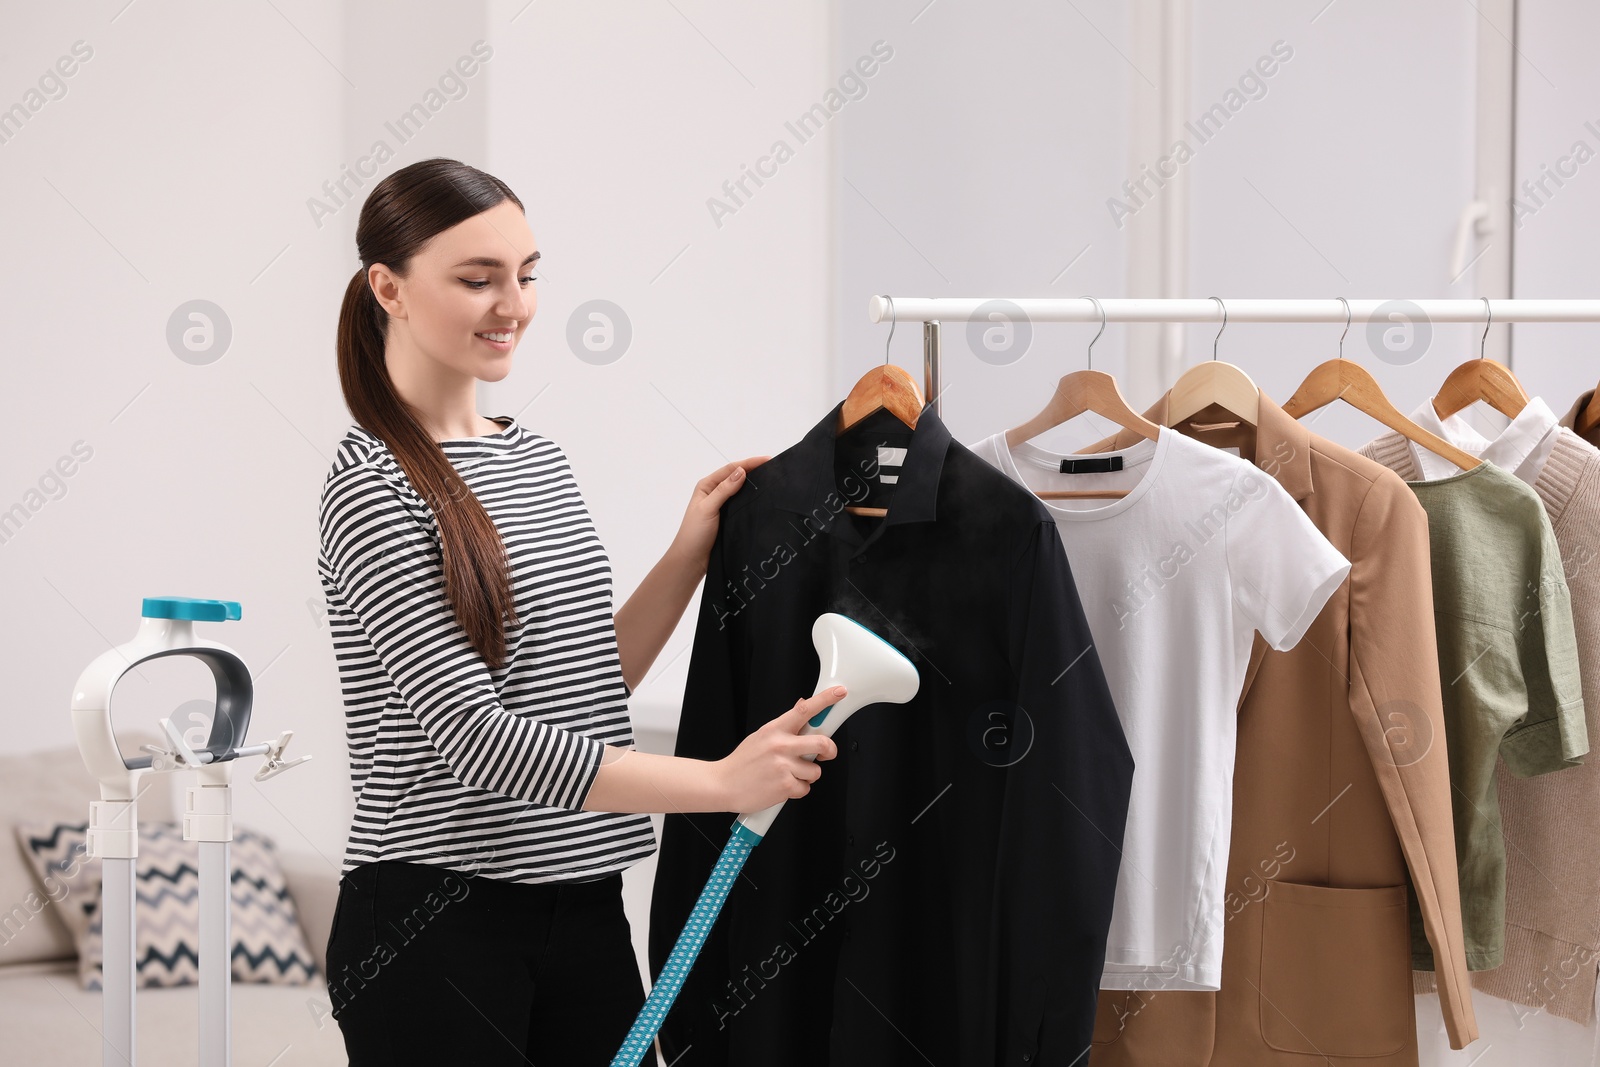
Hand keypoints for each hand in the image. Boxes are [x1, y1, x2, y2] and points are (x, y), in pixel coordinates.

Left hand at [671, 455, 770, 572]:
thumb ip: (724, 490)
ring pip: (741, 491)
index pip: (730, 469)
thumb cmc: (694, 534)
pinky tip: (763, 500)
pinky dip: (752, 500)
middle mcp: (715, 493)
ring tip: (772, 480)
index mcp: (707, 486)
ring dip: (754, 485)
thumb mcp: (708, 508)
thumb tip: (741, 471)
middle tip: (773, 468)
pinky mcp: (729, 518)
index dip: (749, 463)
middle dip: (754, 471)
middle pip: (737, 477)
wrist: (692, 560)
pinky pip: (742, 504)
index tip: (767, 459)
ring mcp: (723, 505)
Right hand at [714, 687, 844, 812]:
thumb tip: (802, 705)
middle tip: (826, 753)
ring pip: (815, 770)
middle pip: (821, 743)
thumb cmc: (741, 762)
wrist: (722, 785)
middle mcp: (780, 745)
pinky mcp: (784, 786)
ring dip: (806, 775)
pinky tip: (782, 786)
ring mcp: (783, 766)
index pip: (804, 709)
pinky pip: (805, 788)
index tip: (839, 692)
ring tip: (788, 774)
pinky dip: (797, 790)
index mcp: (775, 729)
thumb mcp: (761, 736)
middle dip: (829, 750)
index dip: (825, 700)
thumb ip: (784, 725)